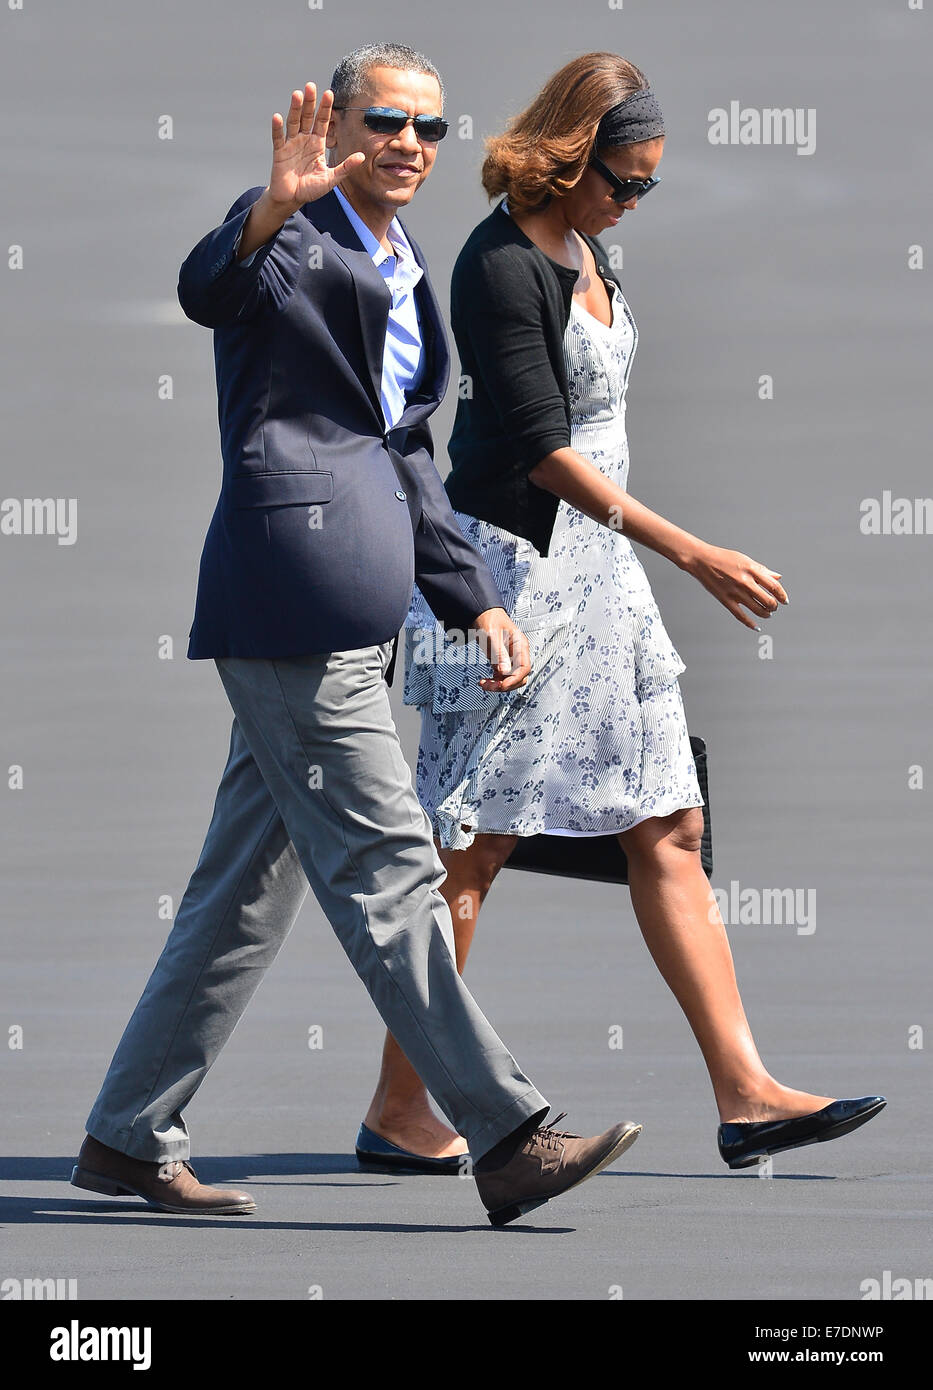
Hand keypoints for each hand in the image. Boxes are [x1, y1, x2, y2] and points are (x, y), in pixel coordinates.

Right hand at [267, 82, 363, 213]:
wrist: (292, 199)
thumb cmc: (311, 189)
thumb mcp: (331, 178)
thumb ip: (345, 167)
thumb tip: (362, 156)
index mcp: (317, 143)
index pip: (322, 122)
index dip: (325, 108)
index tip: (329, 93)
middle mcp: (304, 140)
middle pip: (307, 117)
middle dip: (309, 102)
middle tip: (311, 85)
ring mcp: (291, 144)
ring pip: (293, 123)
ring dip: (294, 109)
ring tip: (297, 94)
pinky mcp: (279, 153)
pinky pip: (278, 138)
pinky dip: (278, 128)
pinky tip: (278, 117)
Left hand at [471, 608, 531, 691]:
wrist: (482, 614)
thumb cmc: (489, 619)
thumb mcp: (492, 635)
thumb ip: (499, 653)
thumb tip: (504, 671)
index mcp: (520, 645)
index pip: (524, 668)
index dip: (514, 679)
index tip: (502, 685)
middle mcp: (517, 653)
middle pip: (519, 677)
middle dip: (506, 684)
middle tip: (490, 686)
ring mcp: (510, 659)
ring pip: (510, 679)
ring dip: (498, 685)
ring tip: (484, 683)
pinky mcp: (502, 662)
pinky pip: (502, 677)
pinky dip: (494, 681)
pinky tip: (485, 680)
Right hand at [687, 543, 788, 629]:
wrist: (702, 560)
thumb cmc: (724, 558)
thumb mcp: (745, 560)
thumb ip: (762, 570)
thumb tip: (778, 577)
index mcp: (752, 570)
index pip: (774, 586)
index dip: (782, 595)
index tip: (785, 600)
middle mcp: (745, 582)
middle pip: (768, 600)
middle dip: (774, 606)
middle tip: (774, 607)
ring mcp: (735, 592)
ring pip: (757, 610)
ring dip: (766, 614)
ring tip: (767, 613)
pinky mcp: (725, 600)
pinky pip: (740, 616)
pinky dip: (750, 623)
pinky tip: (756, 627)